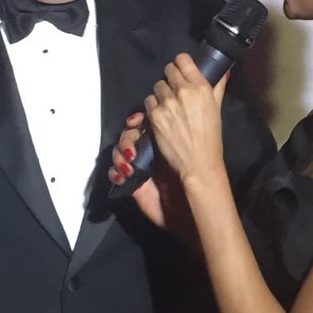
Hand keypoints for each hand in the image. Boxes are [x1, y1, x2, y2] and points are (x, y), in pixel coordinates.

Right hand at [109, 113, 198, 243]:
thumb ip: (188, 123)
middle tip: (133, 147)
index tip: (138, 120)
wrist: (192, 211)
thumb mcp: (198, 146)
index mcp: (165, 139)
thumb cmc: (197, 180)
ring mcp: (139, 166)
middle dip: (127, 137)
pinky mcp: (130, 183)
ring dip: (120, 154)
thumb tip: (191, 102)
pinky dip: (115, 172)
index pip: (145, 121)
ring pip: (119, 150)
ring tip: (129, 164)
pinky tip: (123, 176)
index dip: (138, 118)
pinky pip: (114, 172)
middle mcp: (151, 150)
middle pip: (129, 133)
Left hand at [144, 55, 225, 183]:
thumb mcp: (217, 108)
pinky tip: (161, 115)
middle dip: (171, 77)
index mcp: (200, 87)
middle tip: (174, 88)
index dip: (181, 63)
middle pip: (168, 70)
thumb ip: (217, 87)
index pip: (182, 60)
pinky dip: (154, 106)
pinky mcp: (154, 115)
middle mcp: (182, 91)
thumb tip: (222, 71)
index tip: (181, 69)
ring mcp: (166, 103)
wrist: (197, 162)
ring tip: (168, 104)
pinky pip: (149, 101)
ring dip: (161, 92)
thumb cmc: (211, 137)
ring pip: (157, 86)